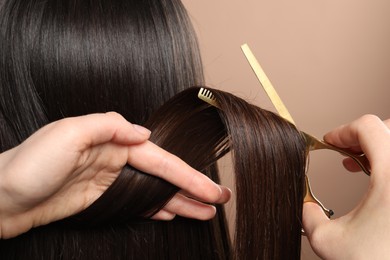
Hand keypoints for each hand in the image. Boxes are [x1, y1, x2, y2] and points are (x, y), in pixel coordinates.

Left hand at [0, 112, 229, 238]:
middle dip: (193, 189)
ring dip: (181, 202)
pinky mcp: (103, 200)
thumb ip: (109, 127)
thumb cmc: (30, 164)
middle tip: (220, 200)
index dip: (188, 176)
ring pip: (155, 193)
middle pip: (164, 177)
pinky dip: (159, 209)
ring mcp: (112, 182)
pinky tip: (174, 214)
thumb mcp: (68, 133)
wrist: (1, 197)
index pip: (161, 160)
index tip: (211, 189)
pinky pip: (139, 204)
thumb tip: (143, 132)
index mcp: (114, 142)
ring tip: (206, 212)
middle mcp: (117, 160)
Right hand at [303, 115, 389, 258]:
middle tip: (346, 153)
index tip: (329, 142)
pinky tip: (379, 181)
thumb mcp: (330, 242)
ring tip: (360, 165)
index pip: (368, 127)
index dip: (342, 131)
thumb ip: (308, 217)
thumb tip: (305, 207)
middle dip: (362, 137)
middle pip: (389, 128)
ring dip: (379, 147)